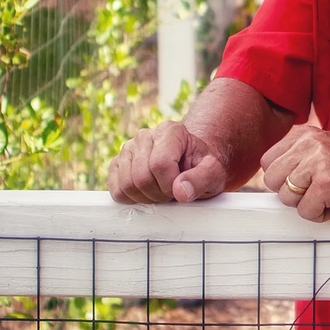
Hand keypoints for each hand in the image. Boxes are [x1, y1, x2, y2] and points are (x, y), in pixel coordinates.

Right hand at [107, 121, 228, 204]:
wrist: (191, 165)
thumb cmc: (202, 168)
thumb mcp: (213, 173)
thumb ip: (202, 179)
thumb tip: (180, 191)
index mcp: (170, 131)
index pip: (160, 164)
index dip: (170, 185)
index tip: (182, 188)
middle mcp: (146, 135)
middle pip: (141, 177)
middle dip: (159, 194)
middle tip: (172, 192)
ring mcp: (128, 148)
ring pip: (127, 185)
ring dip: (146, 198)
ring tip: (161, 191)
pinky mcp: (117, 163)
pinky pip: (116, 190)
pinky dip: (132, 199)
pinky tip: (147, 193)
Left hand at [260, 126, 329, 222]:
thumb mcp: (325, 149)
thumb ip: (300, 156)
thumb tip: (273, 179)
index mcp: (306, 134)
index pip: (268, 161)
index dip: (282, 178)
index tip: (303, 182)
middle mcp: (309, 144)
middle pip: (272, 180)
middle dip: (290, 193)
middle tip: (315, 191)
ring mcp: (318, 163)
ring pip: (286, 197)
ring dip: (306, 205)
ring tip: (328, 196)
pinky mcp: (328, 184)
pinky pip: (305, 211)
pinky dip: (321, 215)